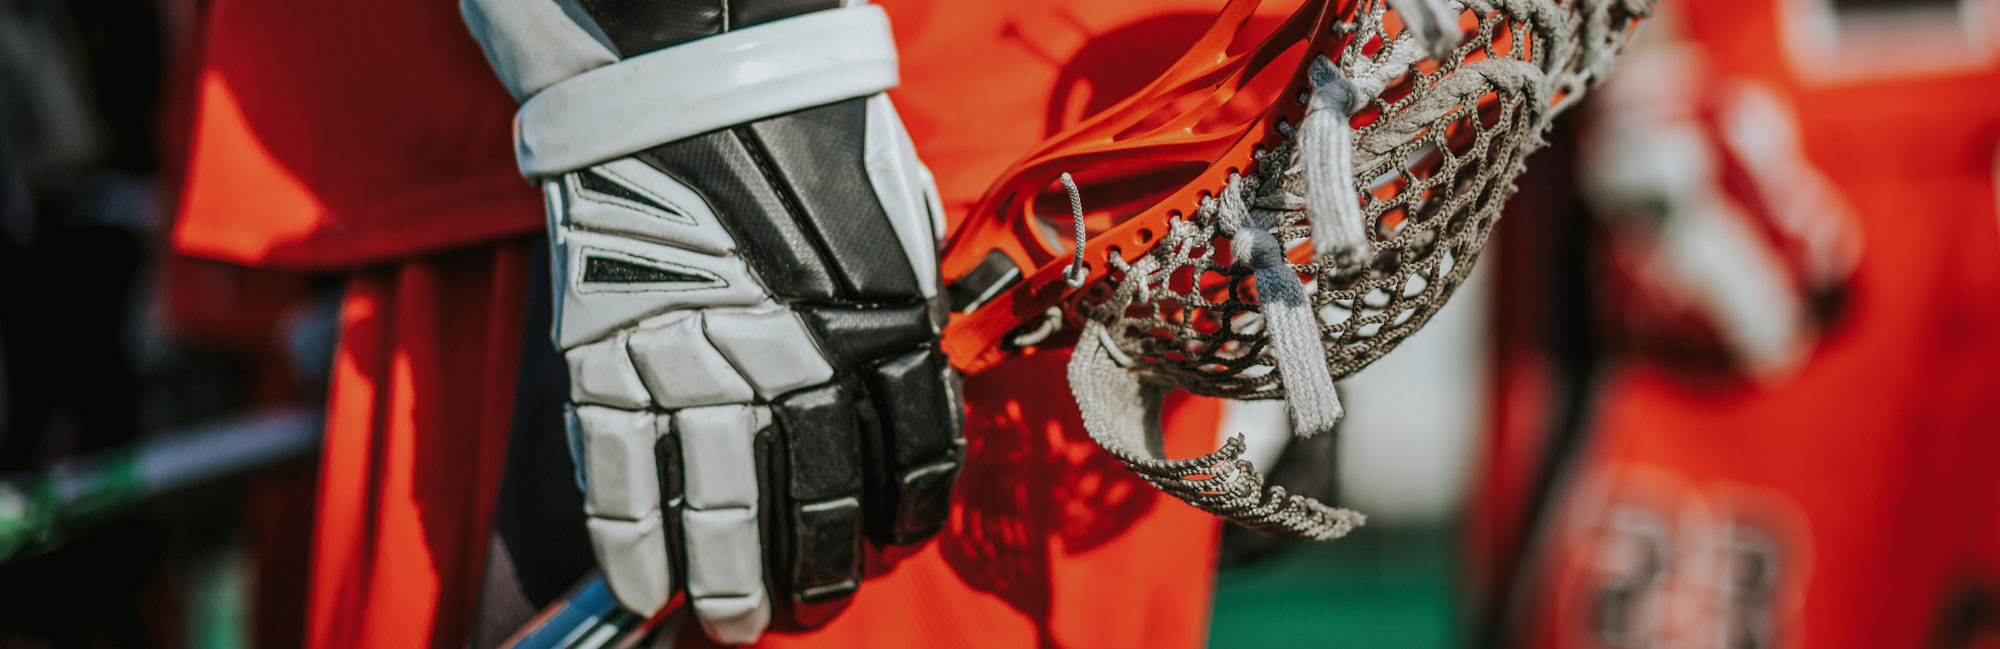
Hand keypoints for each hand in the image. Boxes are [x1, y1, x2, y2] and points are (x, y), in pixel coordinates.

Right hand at [459, 3, 964, 642]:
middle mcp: (797, 356)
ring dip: (729, 582)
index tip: (887, 549)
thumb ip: (902, 311)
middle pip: (816, 503)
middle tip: (805, 612)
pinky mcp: (611, 348)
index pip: (910, 461)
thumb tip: (911, 388)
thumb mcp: (894, 220)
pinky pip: (620, 470)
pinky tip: (646, 593)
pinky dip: (631, 542)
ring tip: (732, 626)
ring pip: (720, 503)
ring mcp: (699, 357)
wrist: (691, 67)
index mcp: (882, 322)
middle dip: (815, 575)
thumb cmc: (806, 138)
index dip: (901, 523)